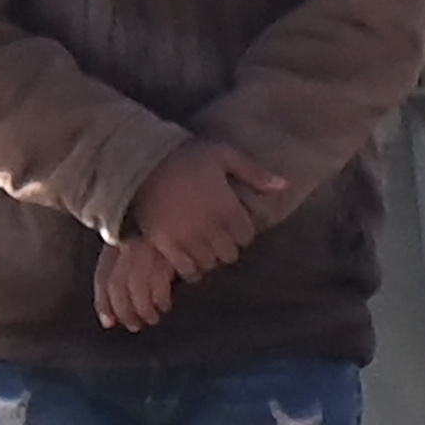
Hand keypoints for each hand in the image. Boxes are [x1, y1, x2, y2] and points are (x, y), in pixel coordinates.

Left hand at [95, 237, 182, 333]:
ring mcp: (148, 246)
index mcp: (117, 242)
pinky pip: (159, 280)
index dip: (103, 303)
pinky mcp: (169, 249)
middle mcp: (129, 244)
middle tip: (133, 325)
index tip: (108, 322)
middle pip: (117, 283)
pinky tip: (164, 306)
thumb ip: (126, 271)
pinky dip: (159, 298)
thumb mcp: (140, 248)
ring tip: (150, 318)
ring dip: (142, 308)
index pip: (102, 277)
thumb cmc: (165, 235)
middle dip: (123, 309)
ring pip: (136, 285)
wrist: (189, 215)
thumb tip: (112, 315)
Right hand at [125, 137, 286, 279]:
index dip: (241, 232)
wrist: (139, 165)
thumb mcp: (223, 156)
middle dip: (226, 246)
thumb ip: (254, 173)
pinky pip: (185, 268)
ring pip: (209, 263)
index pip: (246, 236)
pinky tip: (188, 259)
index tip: (232, 225)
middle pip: (229, 253)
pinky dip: (190, 267)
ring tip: (202, 247)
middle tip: (217, 237)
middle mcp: (211, 228)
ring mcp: (187, 238)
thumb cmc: (185, 157)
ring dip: (208, 257)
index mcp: (228, 208)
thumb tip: (285, 186)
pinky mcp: (166, 244)